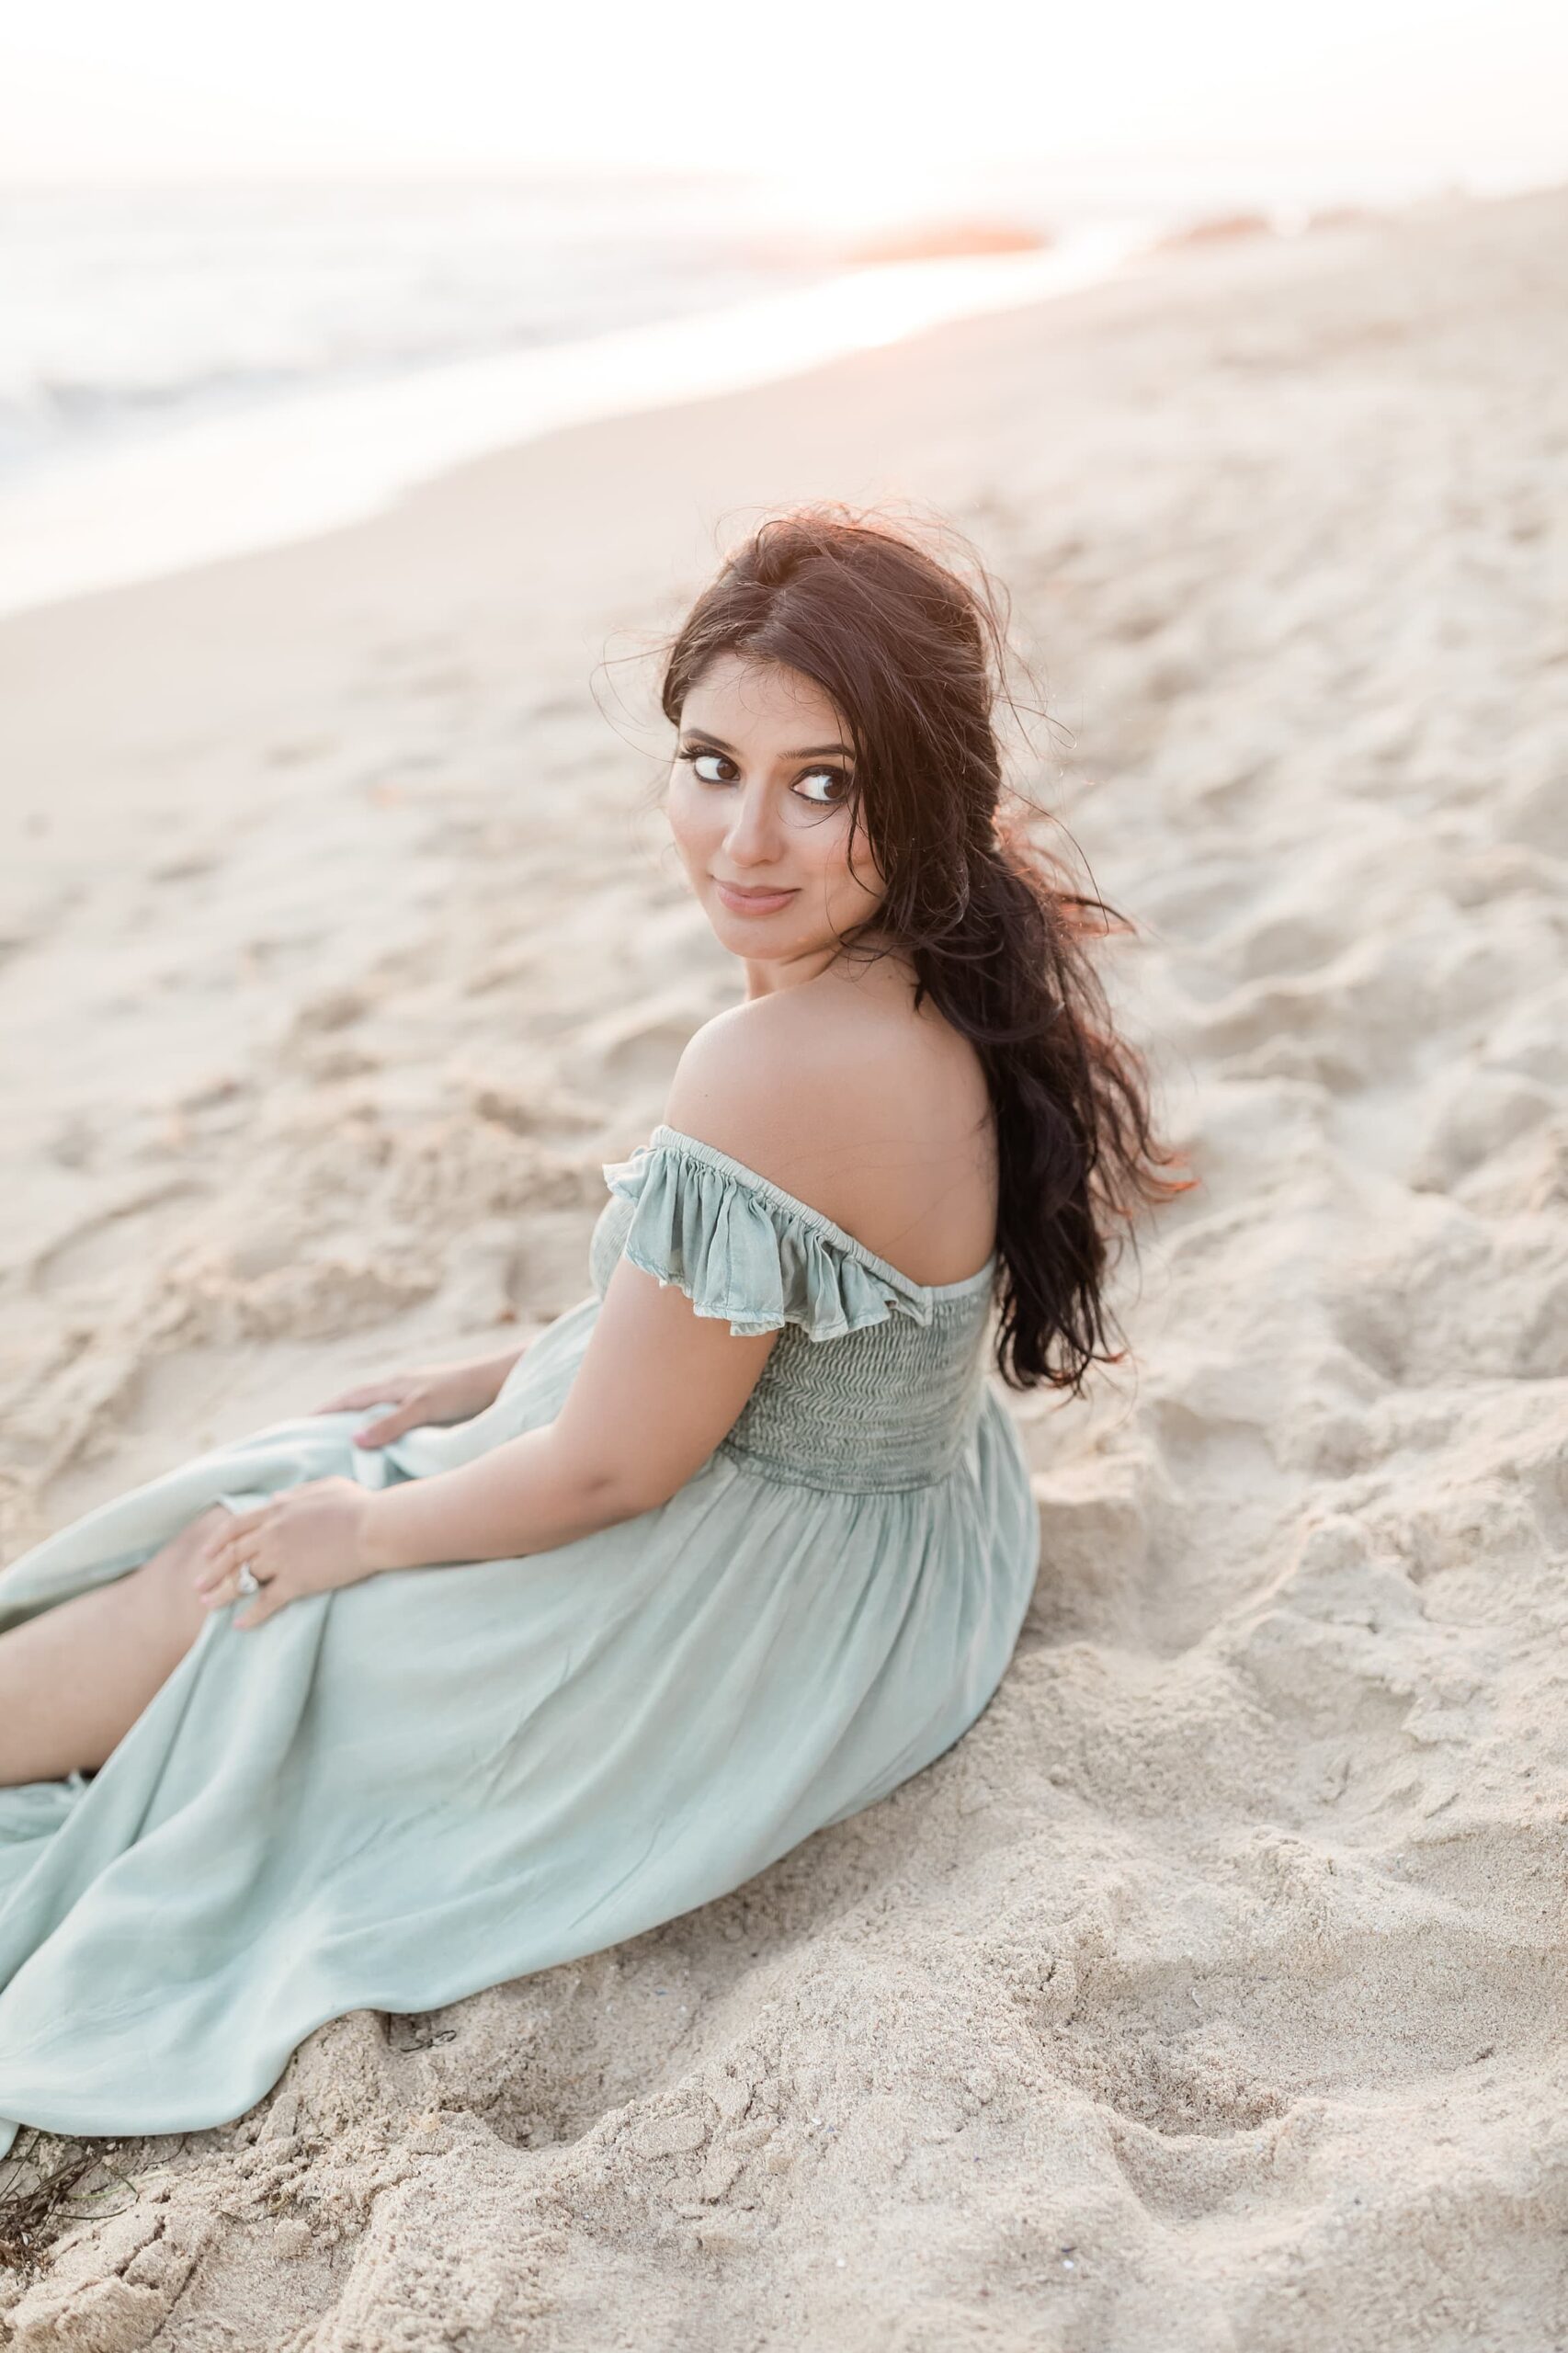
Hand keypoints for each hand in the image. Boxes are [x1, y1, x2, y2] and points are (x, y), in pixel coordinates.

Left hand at [195, 1477, 377, 1628]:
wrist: (374, 1526)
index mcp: (277, 1510)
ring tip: (208, 1606)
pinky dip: (251, 1615)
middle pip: (231, 1555)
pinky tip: (240, 1625)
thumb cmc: (358, 1504)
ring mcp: (281, 1558)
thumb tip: (278, 1499)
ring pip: (241, 1579)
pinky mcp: (296, 1581)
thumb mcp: (323, 1487)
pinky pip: (266, 1602)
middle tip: (197, 1586)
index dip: (217, 1541)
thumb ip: (296, 1494)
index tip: (206, 1554)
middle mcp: (272, 1533)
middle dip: (211, 1572)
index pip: (236, 1526)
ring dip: (222, 1594)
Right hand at [311, 1352, 519, 1447]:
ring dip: (359, 1427)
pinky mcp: (432, 1410)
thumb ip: (391, 1423)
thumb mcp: (424, 1407)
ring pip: (378, 1414)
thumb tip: (352, 1440)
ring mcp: (416, 1399)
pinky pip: (397, 1421)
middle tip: (311, 1441)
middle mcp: (401, 1390)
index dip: (323, 1414)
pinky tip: (385, 1448)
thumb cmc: (464, 1391)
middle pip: (358, 1405)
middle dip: (335, 1420)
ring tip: (342, 1450)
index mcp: (393, 1385)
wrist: (501, 1381)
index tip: (298, 1428)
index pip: (348, 1400)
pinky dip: (383, 1433)